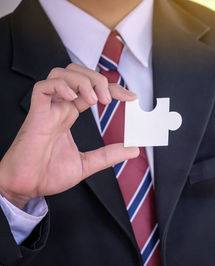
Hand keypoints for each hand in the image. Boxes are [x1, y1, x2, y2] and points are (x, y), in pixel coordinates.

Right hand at [0, 63, 138, 208]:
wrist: (26, 188)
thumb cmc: (47, 175)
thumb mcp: (87, 164)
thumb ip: (109, 155)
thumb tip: (133, 150)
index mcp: (69, 115)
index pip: (91, 90)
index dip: (112, 88)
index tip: (130, 97)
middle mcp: (59, 108)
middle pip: (76, 74)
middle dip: (97, 79)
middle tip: (108, 99)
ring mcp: (47, 110)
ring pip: (60, 74)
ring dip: (82, 81)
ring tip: (94, 100)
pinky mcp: (36, 115)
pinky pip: (43, 88)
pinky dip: (60, 86)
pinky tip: (73, 98)